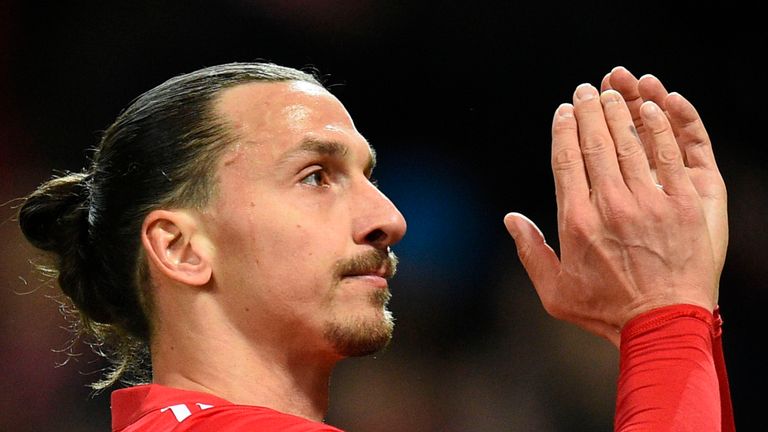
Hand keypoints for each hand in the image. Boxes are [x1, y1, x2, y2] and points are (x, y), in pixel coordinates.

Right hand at [505, 71, 725, 345]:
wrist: (664, 325)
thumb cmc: (605, 311)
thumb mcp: (554, 292)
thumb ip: (530, 252)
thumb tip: (511, 217)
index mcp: (576, 223)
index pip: (566, 161)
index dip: (564, 130)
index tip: (564, 111)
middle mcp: (610, 206)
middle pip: (596, 144)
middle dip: (589, 112)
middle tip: (586, 91)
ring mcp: (649, 204)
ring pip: (630, 144)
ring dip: (619, 113)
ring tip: (613, 93)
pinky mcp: (682, 205)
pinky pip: (669, 156)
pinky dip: (659, 129)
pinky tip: (650, 109)